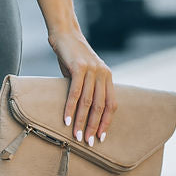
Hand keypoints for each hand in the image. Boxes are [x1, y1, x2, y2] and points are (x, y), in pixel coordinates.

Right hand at [48, 28, 116, 144]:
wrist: (64, 33)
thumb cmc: (71, 56)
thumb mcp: (83, 73)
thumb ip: (86, 88)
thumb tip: (81, 111)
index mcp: (107, 77)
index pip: (112, 104)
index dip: (107, 122)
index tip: (101, 137)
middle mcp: (103, 74)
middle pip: (102, 106)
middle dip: (95, 126)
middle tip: (89, 143)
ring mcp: (92, 70)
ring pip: (89, 101)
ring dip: (82, 121)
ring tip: (77, 136)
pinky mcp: (79, 67)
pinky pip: (76, 92)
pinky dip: (71, 108)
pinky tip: (67, 120)